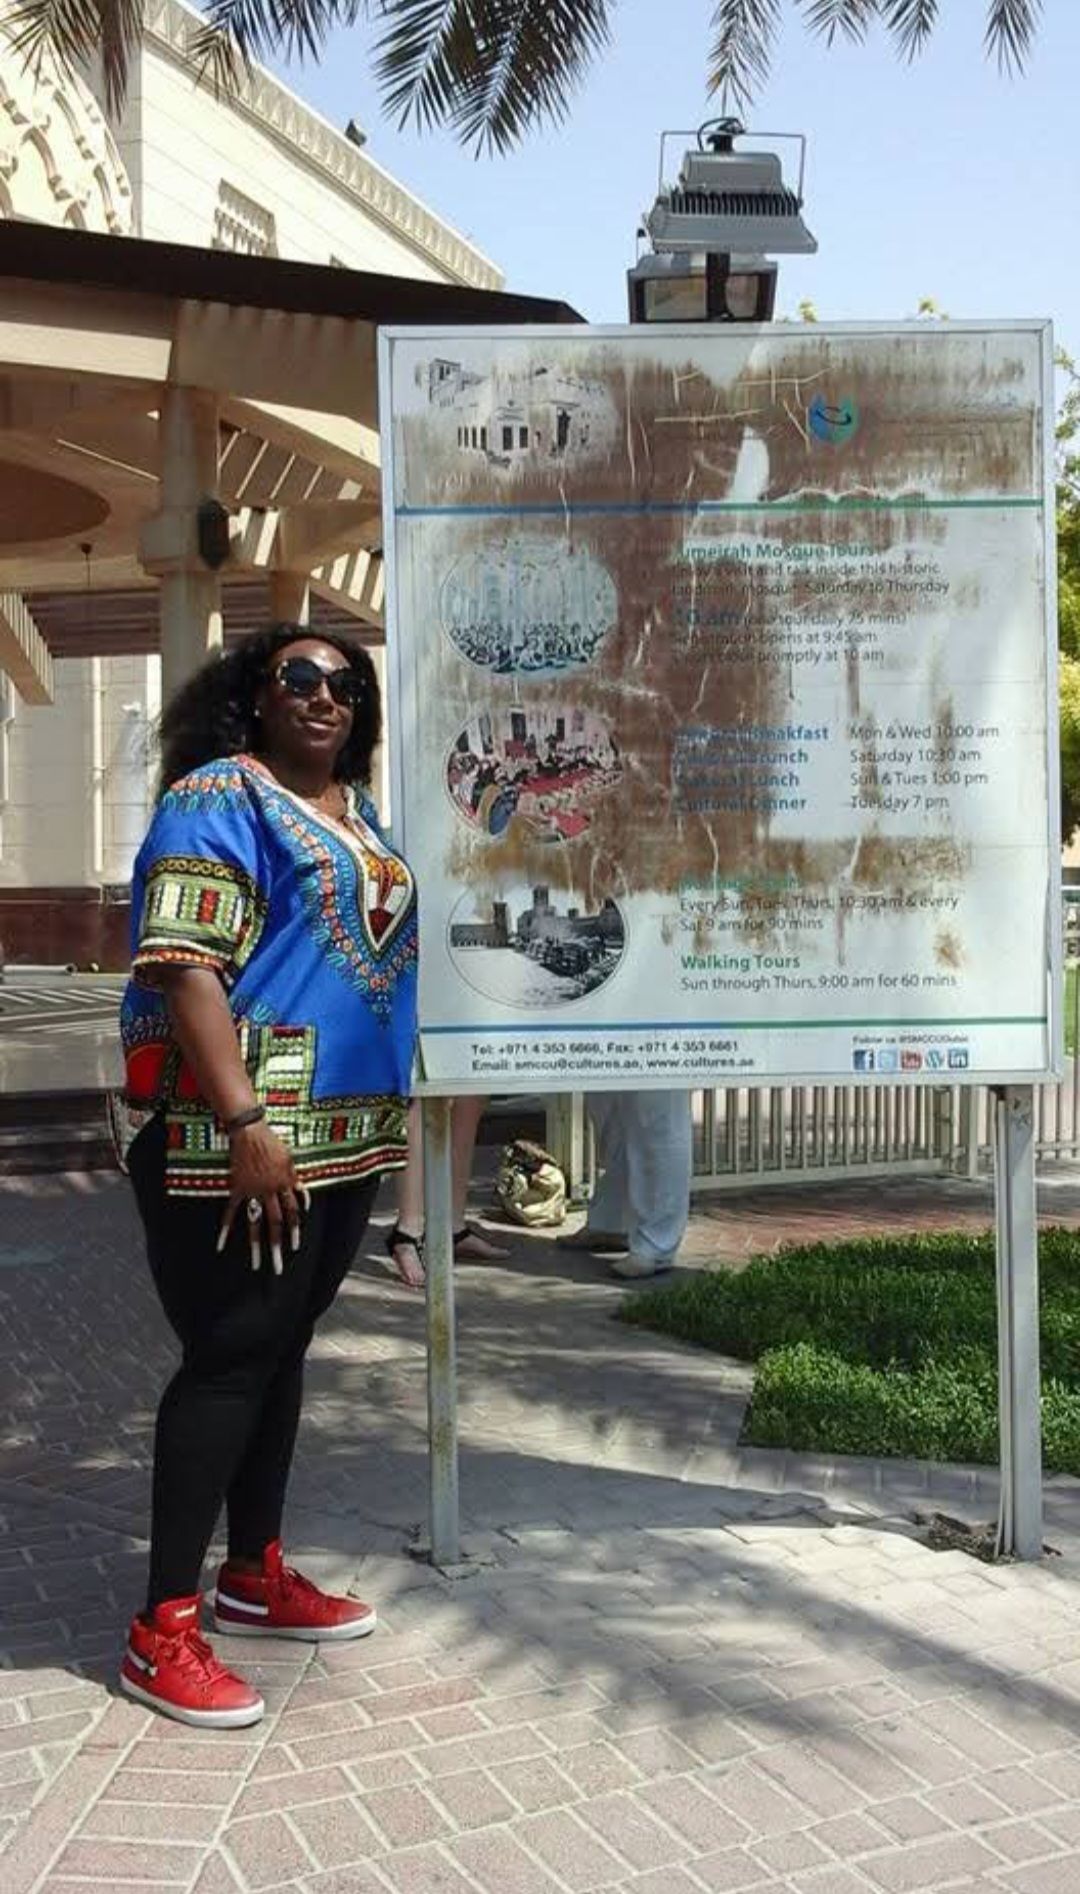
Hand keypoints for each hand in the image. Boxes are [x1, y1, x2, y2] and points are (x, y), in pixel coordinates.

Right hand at [217, 1122, 304, 1275]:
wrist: (250, 1132)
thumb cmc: (272, 1143)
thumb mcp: (290, 1160)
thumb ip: (296, 1180)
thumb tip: (304, 1197)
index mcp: (285, 1184)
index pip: (292, 1213)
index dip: (294, 1230)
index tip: (295, 1247)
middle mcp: (270, 1191)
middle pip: (276, 1223)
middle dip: (277, 1246)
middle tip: (279, 1267)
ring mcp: (253, 1191)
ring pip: (255, 1223)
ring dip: (256, 1245)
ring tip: (256, 1265)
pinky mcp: (237, 1189)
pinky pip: (231, 1212)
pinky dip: (225, 1228)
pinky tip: (221, 1245)